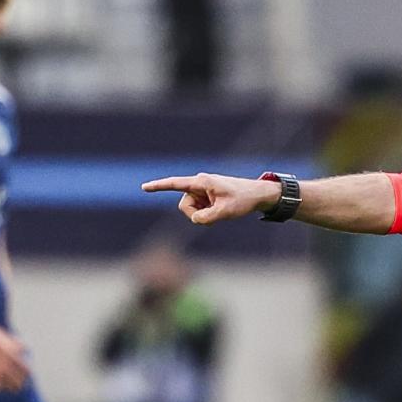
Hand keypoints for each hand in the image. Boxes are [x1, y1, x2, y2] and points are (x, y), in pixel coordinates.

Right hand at [140, 173, 276, 224]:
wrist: (257, 195)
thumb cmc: (243, 199)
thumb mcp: (225, 212)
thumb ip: (206, 218)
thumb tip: (195, 219)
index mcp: (202, 182)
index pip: (175, 184)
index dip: (159, 186)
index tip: (144, 187)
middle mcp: (199, 184)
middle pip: (184, 206)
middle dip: (195, 215)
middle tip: (215, 216)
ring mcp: (202, 190)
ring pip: (191, 210)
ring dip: (203, 215)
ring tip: (220, 211)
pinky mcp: (206, 196)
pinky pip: (199, 210)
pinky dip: (207, 214)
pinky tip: (220, 210)